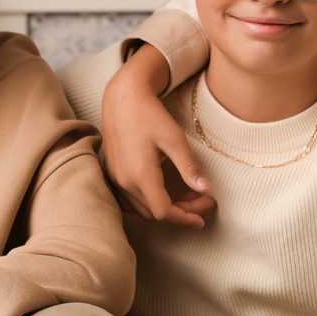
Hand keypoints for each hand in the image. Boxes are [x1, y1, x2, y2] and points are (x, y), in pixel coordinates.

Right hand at [102, 43, 215, 229]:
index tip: (204, 215)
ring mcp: (115, 179)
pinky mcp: (112, 174)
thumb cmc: (149, 114)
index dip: (186, 218)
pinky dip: (149, 203)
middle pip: (154, 213)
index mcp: (140, 175)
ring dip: (166, 208)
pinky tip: (164, 192)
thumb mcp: (174, 139)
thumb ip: (189, 167)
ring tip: (188, 196)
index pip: (164, 212)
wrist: (123, 97)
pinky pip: (130, 201)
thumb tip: (204, 189)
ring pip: (142, 209)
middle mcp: (124, 182)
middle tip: (203, 200)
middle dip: (181, 212)